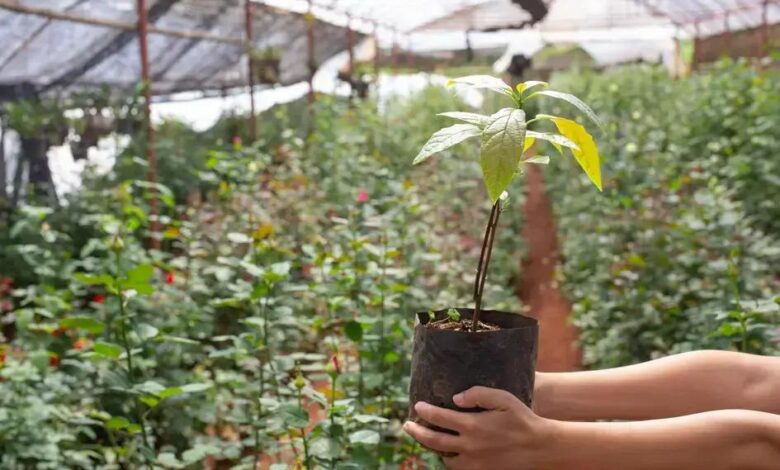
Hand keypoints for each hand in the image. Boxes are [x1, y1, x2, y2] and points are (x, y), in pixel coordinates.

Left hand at [403, 386, 552, 469]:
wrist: (540, 448)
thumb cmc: (522, 419)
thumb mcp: (503, 398)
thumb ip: (478, 394)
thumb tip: (455, 399)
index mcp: (472, 426)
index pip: (439, 417)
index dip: (425, 411)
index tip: (417, 406)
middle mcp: (469, 446)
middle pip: (433, 441)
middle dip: (416, 432)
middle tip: (406, 426)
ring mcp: (473, 463)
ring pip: (444, 458)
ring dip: (433, 448)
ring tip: (428, 439)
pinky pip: (458, 468)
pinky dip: (449, 460)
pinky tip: (448, 453)